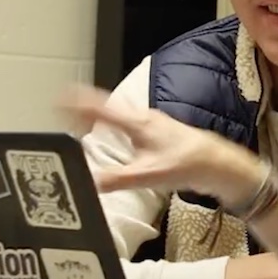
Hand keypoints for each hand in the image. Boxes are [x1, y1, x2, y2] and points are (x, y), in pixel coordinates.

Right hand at [61, 85, 261, 204]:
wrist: (218, 164)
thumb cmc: (188, 163)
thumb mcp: (149, 174)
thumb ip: (118, 178)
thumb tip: (90, 182)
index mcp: (138, 123)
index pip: (101, 108)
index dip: (78, 102)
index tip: (58, 96)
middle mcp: (144, 119)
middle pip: (107, 108)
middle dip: (84, 106)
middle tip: (62, 104)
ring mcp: (152, 125)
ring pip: (118, 115)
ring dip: (98, 114)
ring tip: (80, 116)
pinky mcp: (158, 134)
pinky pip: (128, 124)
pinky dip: (113, 125)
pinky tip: (113, 132)